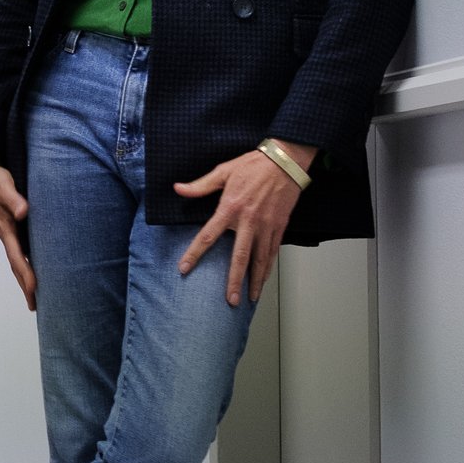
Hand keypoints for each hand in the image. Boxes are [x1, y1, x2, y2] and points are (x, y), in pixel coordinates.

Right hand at [0, 149, 37, 310]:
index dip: (26, 273)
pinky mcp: (15, 228)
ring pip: (19, 260)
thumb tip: (23, 212)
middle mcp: (8, 234)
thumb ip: (13, 198)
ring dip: (26, 278)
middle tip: (35, 306)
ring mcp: (11, 233)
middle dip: (25, 285)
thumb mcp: (3, 184)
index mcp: (5, 227)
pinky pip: (22, 251)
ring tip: (36, 296)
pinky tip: (37, 269)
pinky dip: (28, 264)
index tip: (35, 289)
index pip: (16, 256)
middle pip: (17, 265)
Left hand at [173, 141, 314, 306]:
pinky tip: (263, 280)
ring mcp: (266, 226)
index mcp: (230, 208)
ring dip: (254, 280)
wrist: (285, 161)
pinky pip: (273, 252)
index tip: (184, 268)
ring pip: (260, 259)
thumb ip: (200, 186)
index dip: (194, 253)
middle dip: (234, 280)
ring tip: (249, 299)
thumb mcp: (223, 171)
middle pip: (239, 257)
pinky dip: (268, 268)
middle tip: (230, 300)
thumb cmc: (253, 165)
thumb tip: (178, 189)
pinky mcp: (280, 227)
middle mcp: (249, 221)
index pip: (208, 236)